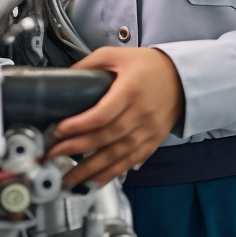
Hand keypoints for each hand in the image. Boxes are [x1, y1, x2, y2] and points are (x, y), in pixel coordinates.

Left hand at [46, 47, 184, 187]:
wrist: (183, 78)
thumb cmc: (149, 65)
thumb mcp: (117, 55)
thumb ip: (91, 64)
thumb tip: (65, 76)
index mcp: (130, 90)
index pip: (101, 114)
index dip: (78, 126)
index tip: (58, 132)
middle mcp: (140, 114)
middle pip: (105, 138)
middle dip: (76, 149)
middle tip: (52, 156)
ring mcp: (148, 131)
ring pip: (117, 156)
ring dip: (91, 170)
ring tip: (69, 179)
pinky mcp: (152, 142)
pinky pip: (130, 162)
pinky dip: (112, 174)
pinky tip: (95, 181)